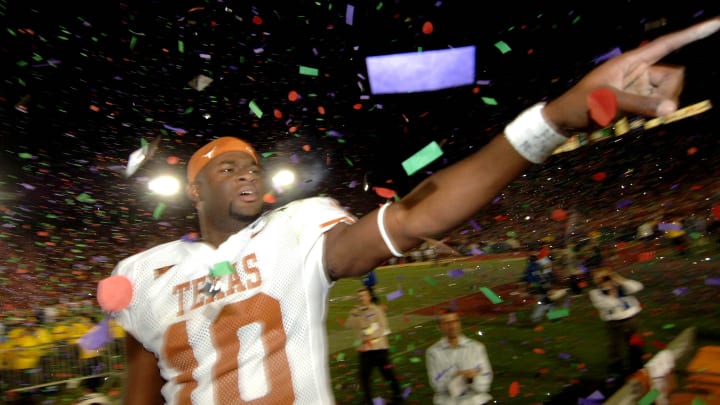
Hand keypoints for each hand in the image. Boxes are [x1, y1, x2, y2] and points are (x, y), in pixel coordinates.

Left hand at [545, 17, 719, 131]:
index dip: (694, 33)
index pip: (668, 43)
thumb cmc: (580, 105)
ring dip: (658, 106)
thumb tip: (671, 109)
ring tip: (629, 114)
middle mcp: (639, 69)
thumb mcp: (608, 103)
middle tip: (645, 110)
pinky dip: (652, 112)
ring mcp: (639, 85)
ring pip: (668, 93)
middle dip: (668, 94)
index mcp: (631, 60)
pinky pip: (658, 104)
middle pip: (674, 76)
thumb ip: (640, 105)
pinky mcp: (637, 99)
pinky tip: (630, 118)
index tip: (719, 22)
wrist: (564, 121)